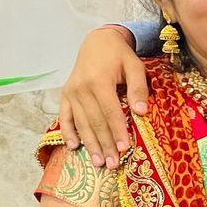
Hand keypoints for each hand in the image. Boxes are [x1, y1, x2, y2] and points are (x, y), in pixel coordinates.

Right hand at [58, 26, 148, 169]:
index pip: (110, 112)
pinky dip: (68, 132)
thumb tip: (141, 112)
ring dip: (89, 144)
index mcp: (99, 81)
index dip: (117, 131)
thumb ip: (138, 88)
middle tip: (112, 164)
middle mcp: (81, 88)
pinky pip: (65, 116)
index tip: (125, 149)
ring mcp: (71, 92)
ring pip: (80, 122)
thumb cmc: (120, 56)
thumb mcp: (135, 66)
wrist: (98, 42)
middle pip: (95, 121)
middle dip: (104, 144)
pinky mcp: (65, 94)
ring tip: (98, 161)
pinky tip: (74, 147)